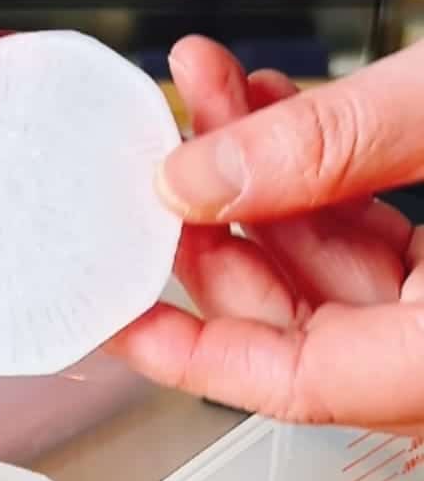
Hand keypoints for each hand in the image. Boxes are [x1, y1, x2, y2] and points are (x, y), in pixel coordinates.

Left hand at [106, 35, 423, 435]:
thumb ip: (330, 147)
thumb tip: (195, 178)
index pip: (287, 384)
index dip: (180, 351)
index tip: (109, 315)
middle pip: (289, 311)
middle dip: (215, 217)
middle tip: (167, 154)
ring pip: (325, 263)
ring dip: (262, 176)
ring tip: (216, 97)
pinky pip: (371, 240)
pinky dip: (319, 179)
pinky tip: (277, 117)